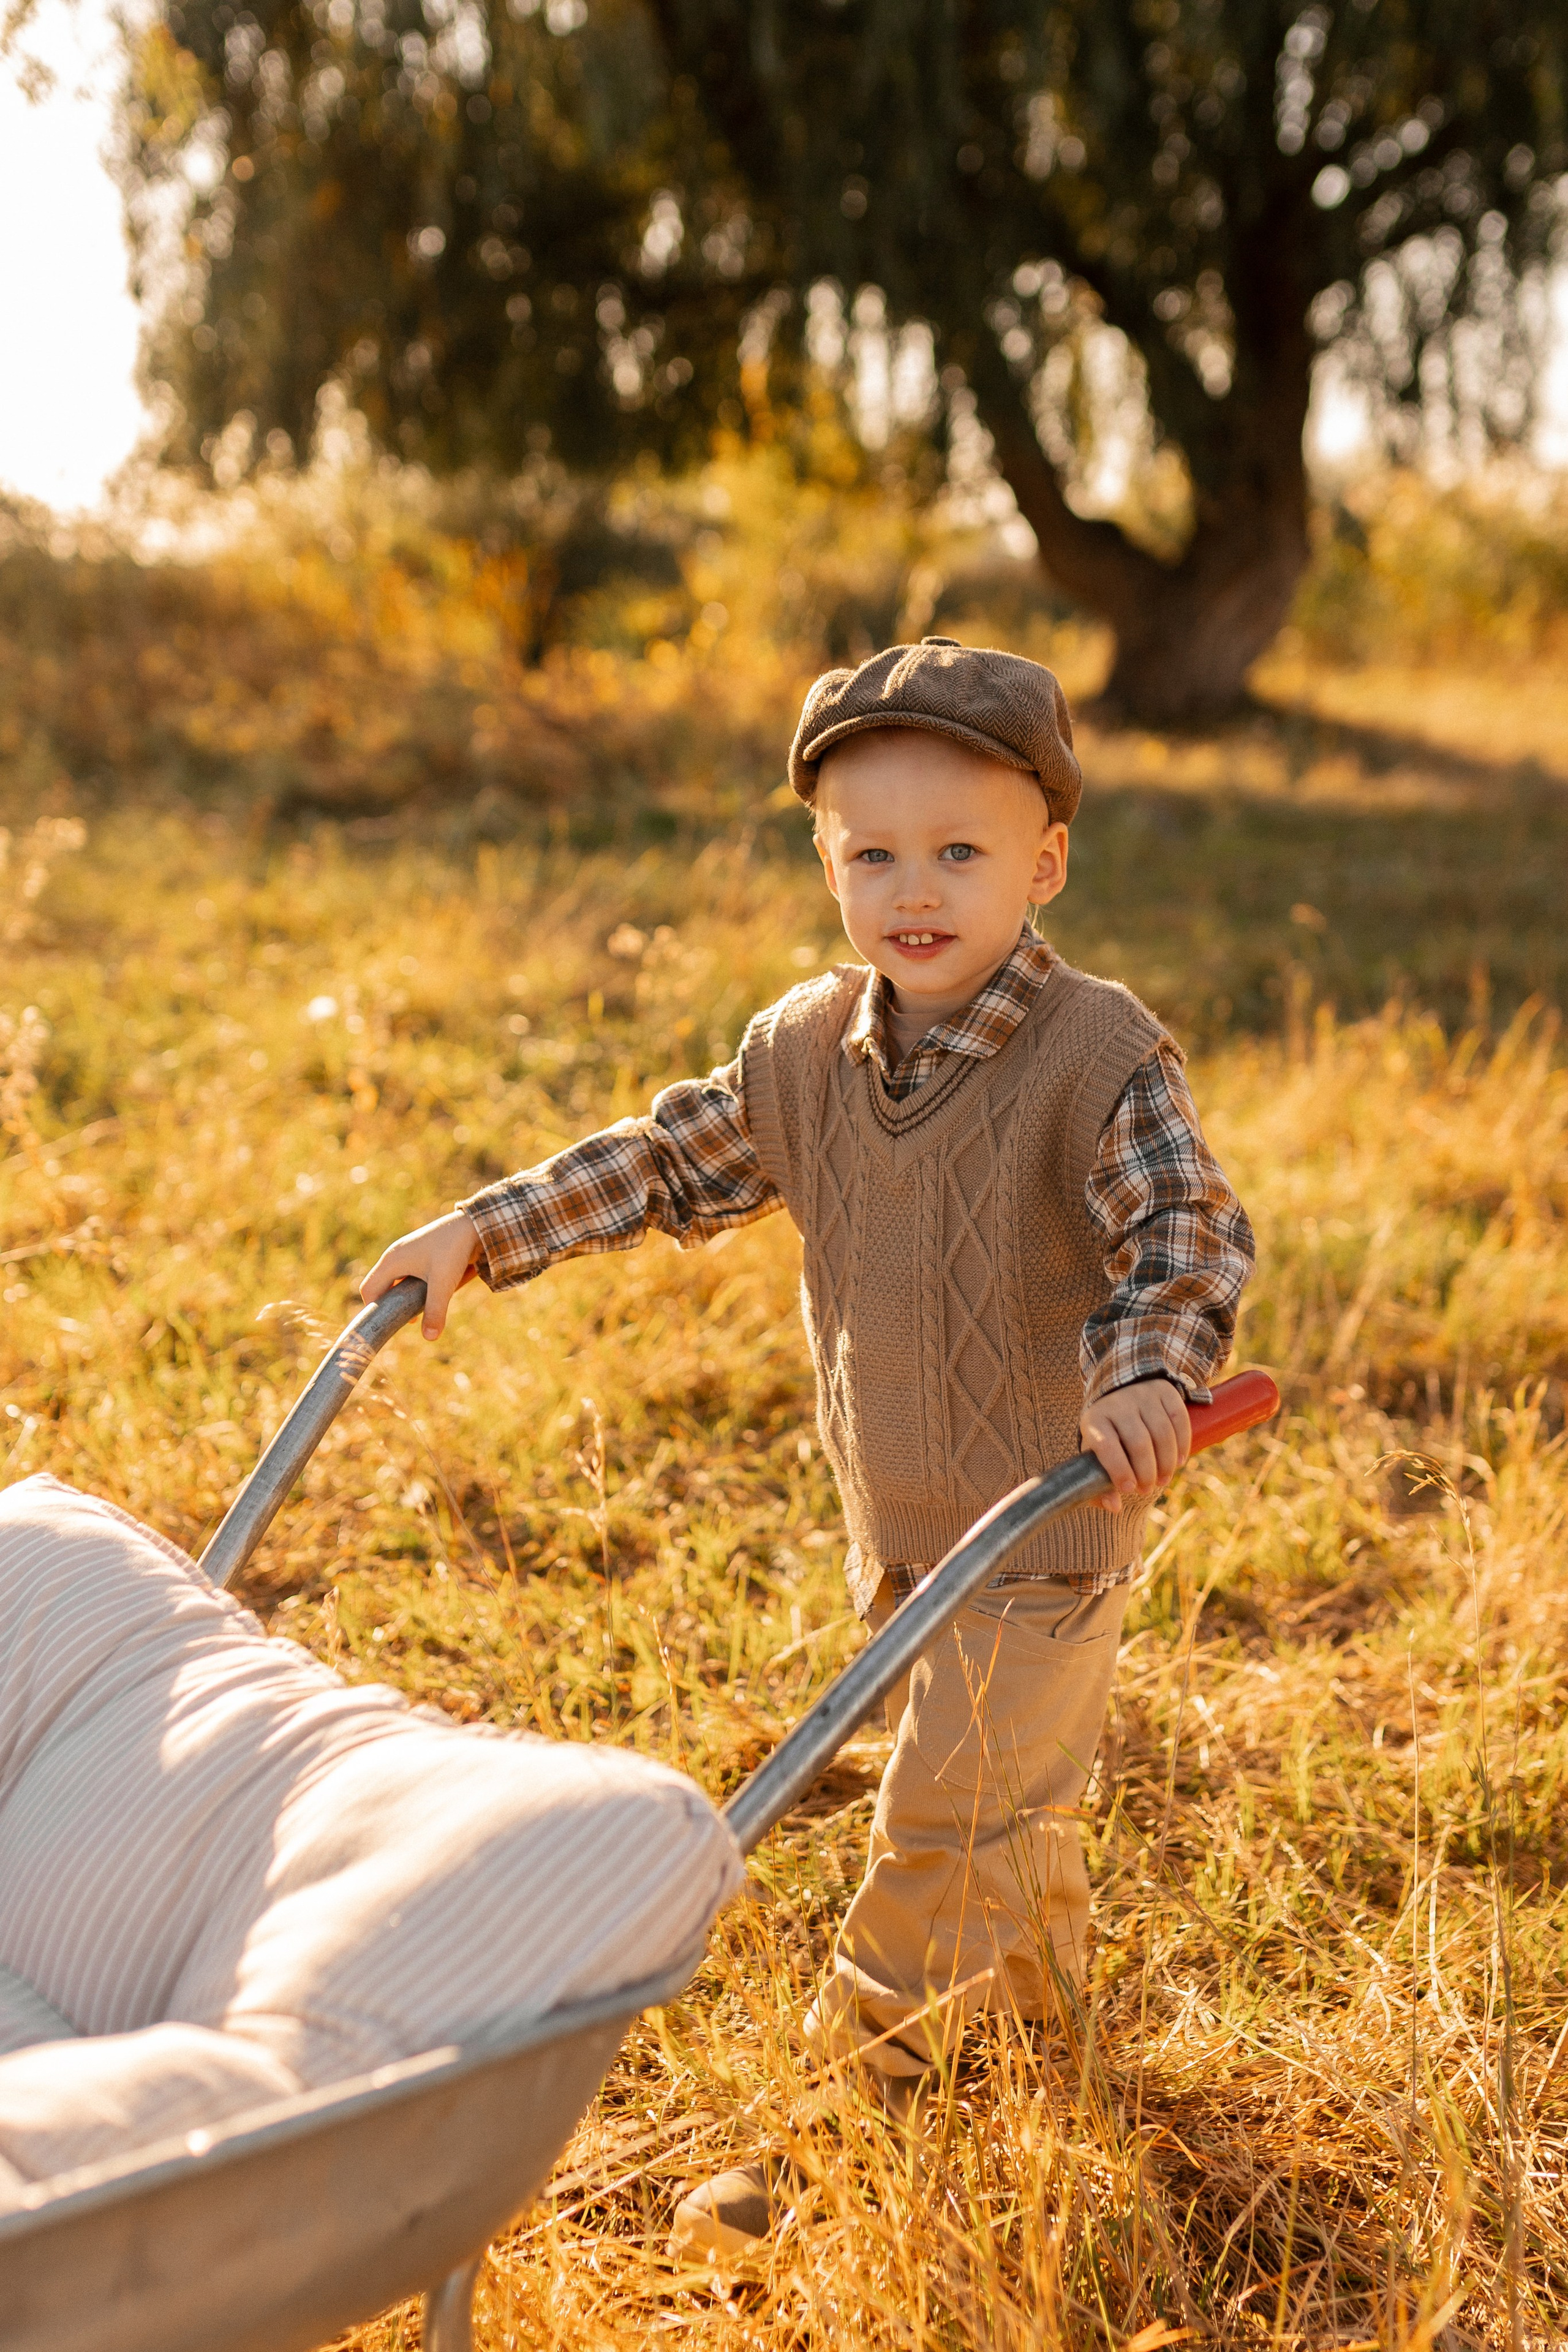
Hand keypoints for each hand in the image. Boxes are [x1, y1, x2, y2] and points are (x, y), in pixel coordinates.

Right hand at [360, 1211, 481, 1339]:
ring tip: (420, 1310)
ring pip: (394, 1281)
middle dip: (390, 1305)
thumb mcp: (444, 1283)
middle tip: (409, 1319)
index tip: (390, 1324)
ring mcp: (405, 1253)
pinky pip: (406, 1274)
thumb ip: (435, 1310)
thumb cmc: (454, 1250)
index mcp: (392, 1261)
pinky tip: (430, 1294)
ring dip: (403, 1297)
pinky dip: (412, 1287)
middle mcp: (394, 1256)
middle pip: (380, 1287)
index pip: (369, 1290)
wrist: (473, 1225)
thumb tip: (430, 1338)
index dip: (375, 1310)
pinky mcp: (418, 1253)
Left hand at [1079, 1378, 1190, 1512]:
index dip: (1119, 1470)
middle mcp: (1118, 1403)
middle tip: (1147, 1489)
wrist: (1119, 1391)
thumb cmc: (1107, 1434)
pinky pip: (1179, 1418)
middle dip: (1146, 1472)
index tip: (1129, 1489)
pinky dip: (1182, 1444)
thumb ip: (1099, 1485)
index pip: (1107, 1445)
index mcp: (1095, 1420)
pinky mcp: (1165, 1390)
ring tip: (1163, 1480)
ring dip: (1166, 1463)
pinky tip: (1178, 1462)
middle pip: (1139, 1442)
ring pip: (1162, 1432)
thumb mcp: (1096, 1454)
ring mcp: (1143, 1394)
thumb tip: (1114, 1507)